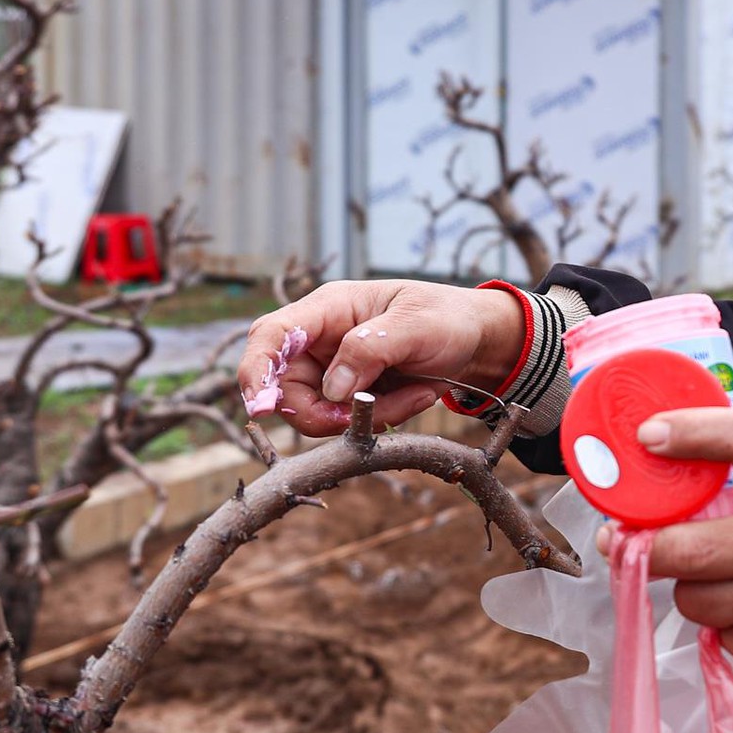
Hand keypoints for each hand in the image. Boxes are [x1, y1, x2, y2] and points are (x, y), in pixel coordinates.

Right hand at [236, 280, 523, 435]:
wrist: (476, 340)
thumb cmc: (447, 318)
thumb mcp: (417, 326)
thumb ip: (371, 349)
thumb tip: (333, 388)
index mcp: (327, 309)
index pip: (271, 336)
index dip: (257, 371)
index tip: (260, 407)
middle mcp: (320, 340)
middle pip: (286, 388)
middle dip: (326, 411)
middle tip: (376, 409)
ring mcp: (332, 370)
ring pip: (317, 413)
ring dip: (365, 415)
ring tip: (416, 395)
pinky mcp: (349, 395)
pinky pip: (346, 422)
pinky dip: (381, 419)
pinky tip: (416, 396)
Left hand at [610, 408, 732, 691]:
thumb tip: (654, 466)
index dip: (695, 433)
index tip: (648, 435)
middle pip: (691, 549)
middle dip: (649, 551)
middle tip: (630, 544)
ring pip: (696, 601)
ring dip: (693, 592)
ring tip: (724, 582)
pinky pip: (721, 638)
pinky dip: (725, 628)